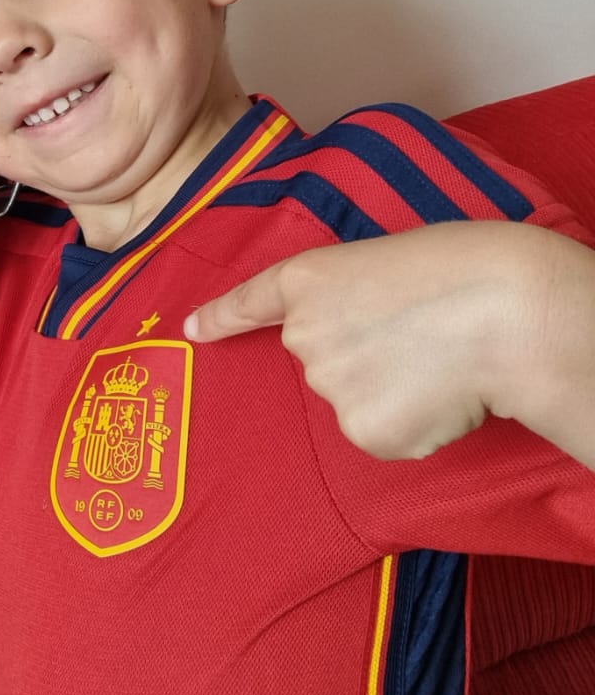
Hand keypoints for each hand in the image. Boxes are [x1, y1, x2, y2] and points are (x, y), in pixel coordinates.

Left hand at [184, 222, 594, 462]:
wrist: (503, 312)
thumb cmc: (462, 269)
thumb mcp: (386, 261)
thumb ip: (350, 299)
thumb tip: (360, 349)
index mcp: (307, 278)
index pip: (250, 301)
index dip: (219, 316)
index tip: (192, 329)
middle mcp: (303, 335)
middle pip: (323, 360)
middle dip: (363, 354)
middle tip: (419, 333)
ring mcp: (327, 386)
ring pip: (356, 399)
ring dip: (393, 389)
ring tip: (440, 357)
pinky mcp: (362, 431)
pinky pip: (385, 433)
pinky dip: (415, 423)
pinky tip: (444, 393)